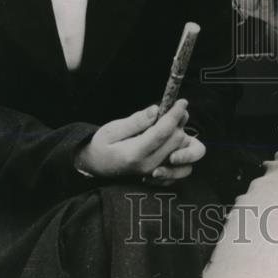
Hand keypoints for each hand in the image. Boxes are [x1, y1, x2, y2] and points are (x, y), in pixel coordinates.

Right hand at [76, 99, 201, 178]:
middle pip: (176, 141)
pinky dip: (182, 151)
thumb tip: (156, 110)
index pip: (162, 132)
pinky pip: (181, 166)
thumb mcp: (112, 129)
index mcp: (134, 153)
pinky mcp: (159, 176)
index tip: (182, 101)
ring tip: (171, 122)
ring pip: (181, 151)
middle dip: (179, 122)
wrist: (95, 165)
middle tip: (175, 108)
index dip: (174, 114)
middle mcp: (148, 165)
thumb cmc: (102, 145)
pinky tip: (171, 139)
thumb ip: (135, 121)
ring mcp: (154, 172)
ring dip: (181, 134)